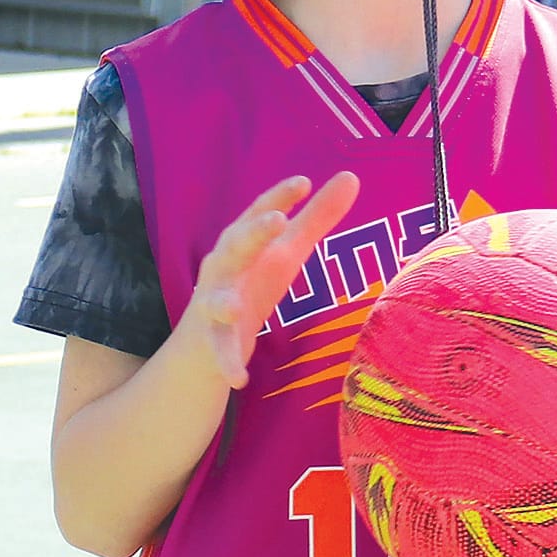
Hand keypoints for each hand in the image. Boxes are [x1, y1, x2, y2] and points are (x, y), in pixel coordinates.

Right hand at [189, 171, 359, 387]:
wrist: (205, 343)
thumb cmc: (251, 285)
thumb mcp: (286, 252)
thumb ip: (317, 217)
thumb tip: (351, 177)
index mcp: (242, 243)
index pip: (258, 213)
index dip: (277, 197)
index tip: (303, 183)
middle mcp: (223, 268)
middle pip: (235, 246)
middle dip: (253, 233)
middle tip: (277, 220)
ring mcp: (213, 304)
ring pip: (214, 299)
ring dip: (222, 303)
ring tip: (233, 308)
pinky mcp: (211, 340)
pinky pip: (219, 350)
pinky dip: (227, 363)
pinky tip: (239, 379)